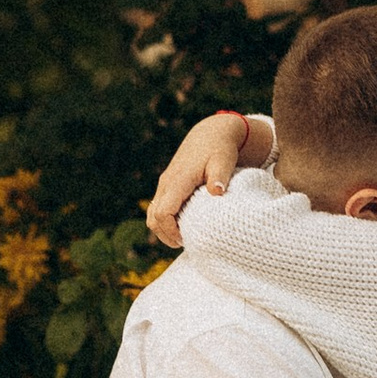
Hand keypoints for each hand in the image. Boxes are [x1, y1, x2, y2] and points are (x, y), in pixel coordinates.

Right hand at [145, 111, 261, 250]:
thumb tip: (217, 191)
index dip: (171, 231)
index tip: (186, 239)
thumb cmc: (220, 149)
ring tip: (184, 238)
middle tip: (186, 243)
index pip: (163, 213)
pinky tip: (183, 226)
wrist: (211, 134)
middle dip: (166, 235)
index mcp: (178, 180)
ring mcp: (165, 185)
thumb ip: (220, 177)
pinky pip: (158, 208)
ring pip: (152, 215)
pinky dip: (165, 221)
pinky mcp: (168, 186)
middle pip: (153, 218)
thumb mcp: (224, 161)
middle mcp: (167, 183)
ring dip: (163, 230)